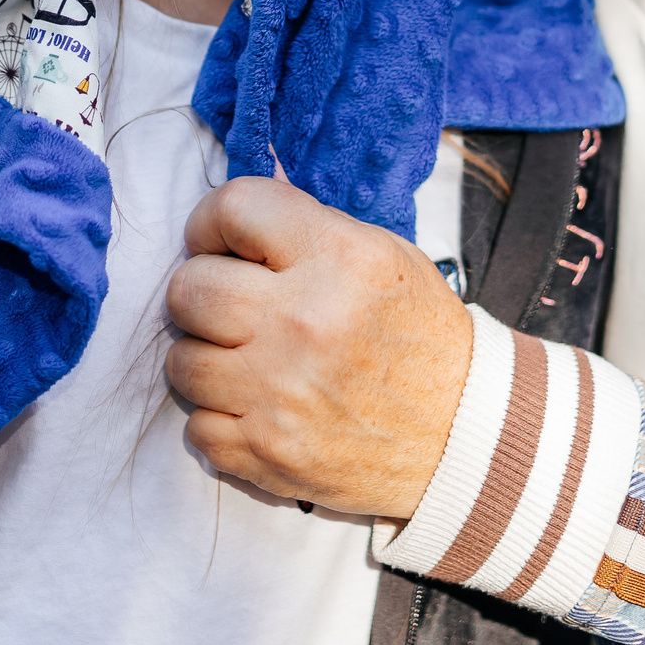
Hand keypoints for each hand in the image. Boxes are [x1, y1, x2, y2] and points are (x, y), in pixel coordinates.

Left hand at [163, 175, 471, 517]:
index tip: (219, 241)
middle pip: (188, 288)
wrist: (464, 434)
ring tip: (241, 357)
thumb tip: (243, 192)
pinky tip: (256, 405)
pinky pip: (198, 427)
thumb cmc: (420, 337)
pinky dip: (220, 418)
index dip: (211, 220)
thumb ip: (306, 224)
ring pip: (180, 361)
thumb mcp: (383, 255)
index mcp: (339, 258)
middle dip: (199, 289)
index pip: (233, 208)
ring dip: (205, 356)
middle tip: (228, 302)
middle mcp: (304, 322)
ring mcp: (280, 393)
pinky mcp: (268, 451)